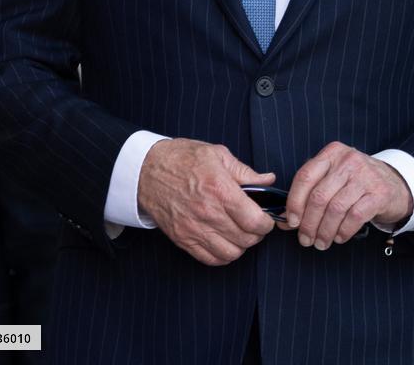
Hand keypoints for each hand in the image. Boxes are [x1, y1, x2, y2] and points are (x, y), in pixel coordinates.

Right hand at [137, 138, 275, 265]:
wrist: (146, 170)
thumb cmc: (181, 158)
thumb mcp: (217, 154)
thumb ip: (245, 171)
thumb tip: (268, 180)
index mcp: (219, 188)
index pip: (254, 220)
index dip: (267, 222)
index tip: (267, 218)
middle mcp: (208, 212)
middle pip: (245, 239)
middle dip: (257, 233)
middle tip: (255, 224)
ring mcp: (194, 229)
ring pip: (230, 253)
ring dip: (241, 246)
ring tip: (240, 233)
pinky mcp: (183, 239)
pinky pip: (210, 259)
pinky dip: (223, 255)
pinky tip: (225, 241)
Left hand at [280, 142, 413, 249]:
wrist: (394, 184)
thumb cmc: (356, 183)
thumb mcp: (333, 178)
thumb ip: (310, 193)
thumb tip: (284, 220)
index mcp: (332, 153)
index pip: (305, 176)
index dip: (294, 202)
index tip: (291, 222)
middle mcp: (348, 161)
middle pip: (319, 196)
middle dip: (308, 223)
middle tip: (305, 239)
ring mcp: (365, 176)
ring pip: (335, 209)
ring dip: (324, 231)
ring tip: (321, 242)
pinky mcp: (379, 193)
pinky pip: (354, 217)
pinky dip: (343, 231)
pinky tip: (339, 238)